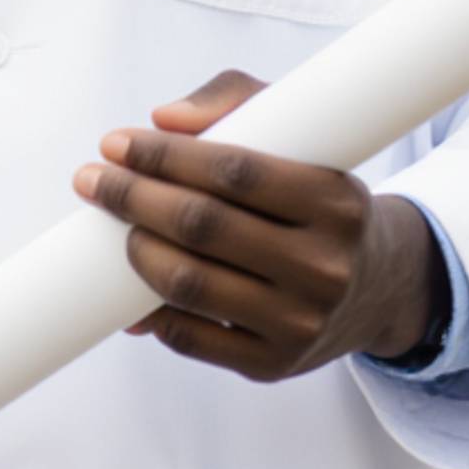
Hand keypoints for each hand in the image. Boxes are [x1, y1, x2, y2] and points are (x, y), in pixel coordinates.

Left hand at [70, 68, 447, 381]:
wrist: (376, 284)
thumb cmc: (316, 192)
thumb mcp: (299, 134)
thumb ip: (234, 103)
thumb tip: (163, 119)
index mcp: (335, 200)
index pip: (232, 171)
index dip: (164, 156)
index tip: (115, 143)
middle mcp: (324, 265)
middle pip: (203, 226)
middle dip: (133, 198)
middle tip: (92, 179)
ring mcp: (300, 322)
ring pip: (190, 285)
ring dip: (136, 251)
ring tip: (116, 227)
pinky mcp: (274, 365)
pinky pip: (191, 339)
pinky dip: (149, 312)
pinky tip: (129, 289)